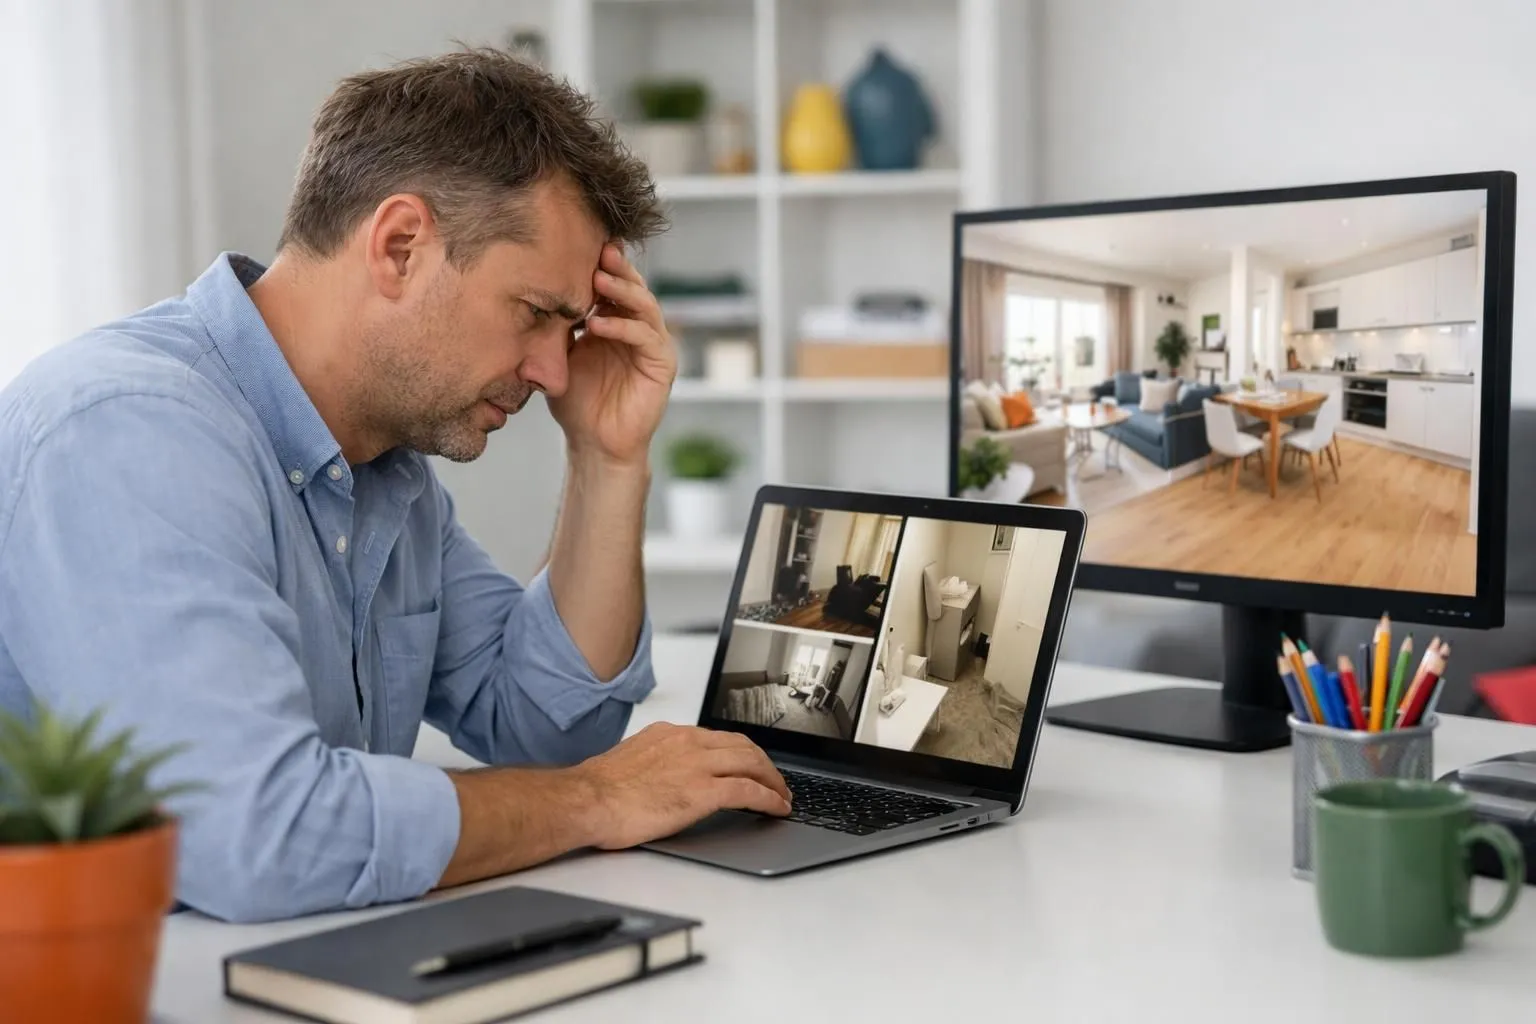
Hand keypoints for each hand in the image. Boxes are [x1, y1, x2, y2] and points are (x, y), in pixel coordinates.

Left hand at [546, 243, 676, 466]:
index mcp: (615, 321)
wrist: (593, 443)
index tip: (578, 244)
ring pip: (644, 306)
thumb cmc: (576, 401)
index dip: (600, 264)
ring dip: (622, 291)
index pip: (612, 284)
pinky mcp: (663, 365)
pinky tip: (598, 324)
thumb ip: (560, 325)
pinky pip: (647, 338)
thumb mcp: (560, 355)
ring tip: (597, 279)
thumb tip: (540, 288)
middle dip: (616, 267)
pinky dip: (624, 327)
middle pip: (632, 287)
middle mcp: (637, 328)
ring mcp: (653, 345)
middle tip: (598, 249)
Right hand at [573, 723, 791, 849]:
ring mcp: (698, 765)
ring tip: (782, 795)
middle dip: (764, 763)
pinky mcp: (704, 791)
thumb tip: (663, 777)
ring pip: (753, 763)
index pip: (718, 738)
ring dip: (773, 780)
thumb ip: (654, 763)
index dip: (741, 752)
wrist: (588, 800)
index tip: (750, 763)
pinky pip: (749, 790)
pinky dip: (769, 798)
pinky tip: (777, 808)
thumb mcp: (630, 762)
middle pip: (743, 746)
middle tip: (775, 780)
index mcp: (670, 735)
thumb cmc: (599, 790)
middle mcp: (688, 743)